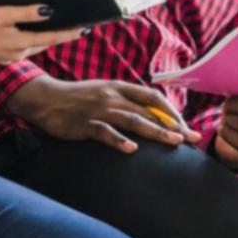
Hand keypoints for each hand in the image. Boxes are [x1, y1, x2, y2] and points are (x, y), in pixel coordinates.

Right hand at [0, 5, 85, 64]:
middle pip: (44, 43)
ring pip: (33, 46)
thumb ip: (26, 13)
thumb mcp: (2, 13)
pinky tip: (25, 32)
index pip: (52, 38)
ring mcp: (9, 58)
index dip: (69, 33)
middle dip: (57, 34)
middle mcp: (18, 54)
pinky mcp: (1, 57)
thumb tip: (49, 12)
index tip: (85, 29)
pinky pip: (21, 49)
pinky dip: (28, 41)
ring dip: (42, 38)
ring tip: (52, 27)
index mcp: (21, 43)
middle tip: (72, 25)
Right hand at [6, 76, 196, 153]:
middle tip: (192, 138)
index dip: (172, 111)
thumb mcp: (104, 93)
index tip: (186, 126)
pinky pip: (105, 132)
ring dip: (156, 131)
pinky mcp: (85, 124)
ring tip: (174, 142)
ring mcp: (99, 110)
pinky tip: (132, 149)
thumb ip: (124, 101)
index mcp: (119, 87)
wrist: (45, 98)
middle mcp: (113, 96)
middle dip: (173, 125)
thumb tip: (149, 115)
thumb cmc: (76, 99)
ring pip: (133, 120)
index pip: (153, 97)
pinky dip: (119, 140)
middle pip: (148, 111)